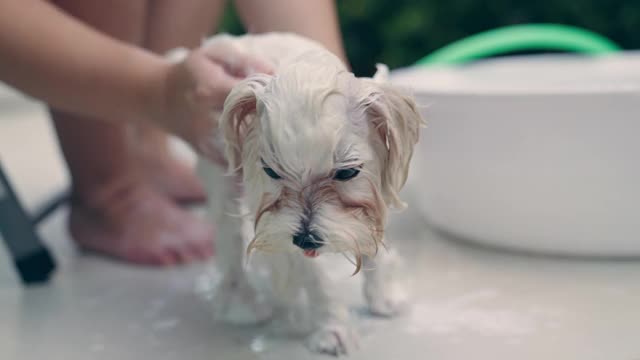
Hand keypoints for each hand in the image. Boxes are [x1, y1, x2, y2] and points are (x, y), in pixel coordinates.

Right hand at [155, 46, 272, 164]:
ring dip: (265, 147)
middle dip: (272, 125)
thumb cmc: (192, 72)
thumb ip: (245, 61)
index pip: (251, 96)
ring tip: (280, 140)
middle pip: (251, 126)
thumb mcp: (214, 54)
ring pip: (245, 150)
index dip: (270, 97)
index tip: (282, 96)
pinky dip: (252, 161)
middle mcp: (208, 117)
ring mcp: (206, 139)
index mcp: (211, 90)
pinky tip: (265, 155)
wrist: (160, 97)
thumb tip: (273, 73)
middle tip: (288, 121)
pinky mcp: (207, 153)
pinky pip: (235, 163)